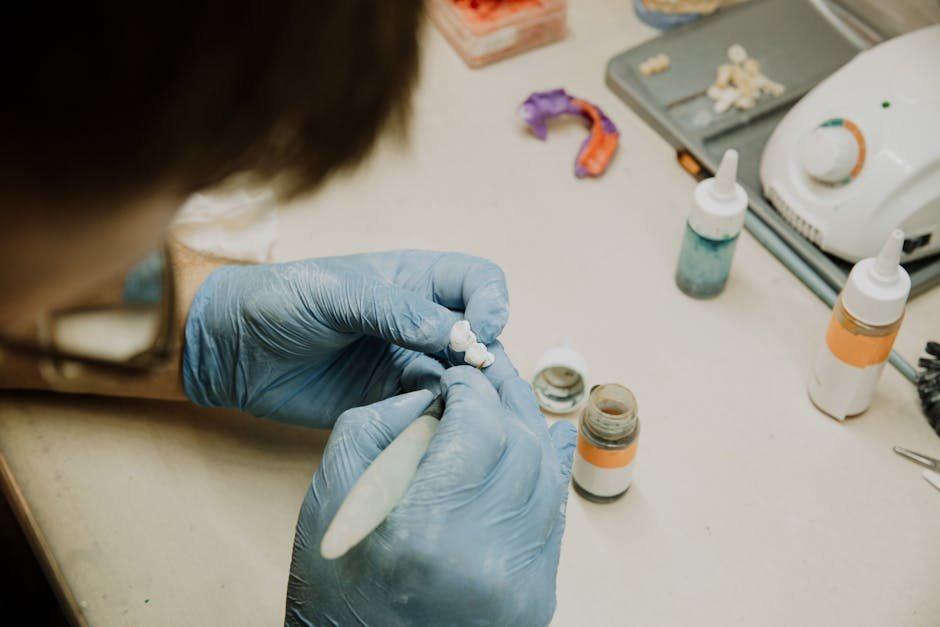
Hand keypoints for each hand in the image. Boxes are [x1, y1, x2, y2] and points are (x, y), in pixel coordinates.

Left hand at [181, 250, 507, 426]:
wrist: (231, 348)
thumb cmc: (282, 300)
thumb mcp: (339, 295)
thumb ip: (398, 312)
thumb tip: (457, 336)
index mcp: (416, 280)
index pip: (480, 283)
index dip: (491, 305)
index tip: (479, 333)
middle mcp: (421, 321)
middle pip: (481, 338)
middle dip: (484, 359)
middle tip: (469, 382)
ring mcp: (407, 362)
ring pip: (461, 380)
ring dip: (464, 395)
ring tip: (448, 407)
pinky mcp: (389, 401)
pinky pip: (428, 411)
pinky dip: (434, 419)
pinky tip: (421, 424)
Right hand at [286, 355, 576, 625]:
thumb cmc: (333, 583)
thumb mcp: (330, 496)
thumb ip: (379, 426)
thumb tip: (437, 393)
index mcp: (426, 530)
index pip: (480, 426)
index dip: (472, 388)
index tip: (457, 377)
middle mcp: (486, 559)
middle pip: (524, 446)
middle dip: (505, 402)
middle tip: (484, 382)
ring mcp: (521, 585)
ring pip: (548, 477)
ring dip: (530, 433)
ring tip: (508, 404)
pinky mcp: (537, 598)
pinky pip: (554, 517)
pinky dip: (546, 474)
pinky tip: (544, 441)